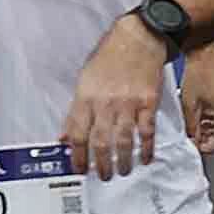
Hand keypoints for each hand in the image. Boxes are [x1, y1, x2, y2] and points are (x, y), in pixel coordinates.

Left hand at [63, 26, 165, 177]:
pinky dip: (147, 147)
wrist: (139, 38)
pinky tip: (146, 158)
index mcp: (86, 97)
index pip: (77, 133)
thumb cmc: (110, 57)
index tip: (79, 168)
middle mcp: (106, 103)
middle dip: (100, 163)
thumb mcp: (85, 80)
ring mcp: (128, 103)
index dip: (77, 155)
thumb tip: (66, 135)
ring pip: (123, 140)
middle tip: (102, 175)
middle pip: (100, 141)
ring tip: (122, 170)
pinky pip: (147, 130)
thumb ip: (76, 109)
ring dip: (122, 159)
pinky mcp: (148, 102)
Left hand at [182, 50, 213, 154]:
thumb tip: (191, 140)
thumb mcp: (189, 105)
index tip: (196, 148)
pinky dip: (213, 122)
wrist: (204, 54)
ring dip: (211, 131)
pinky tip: (200, 118)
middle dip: (211, 141)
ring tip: (195, 129)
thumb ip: (191, 127)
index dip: (208, 148)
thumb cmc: (199, 72)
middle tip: (197, 141)